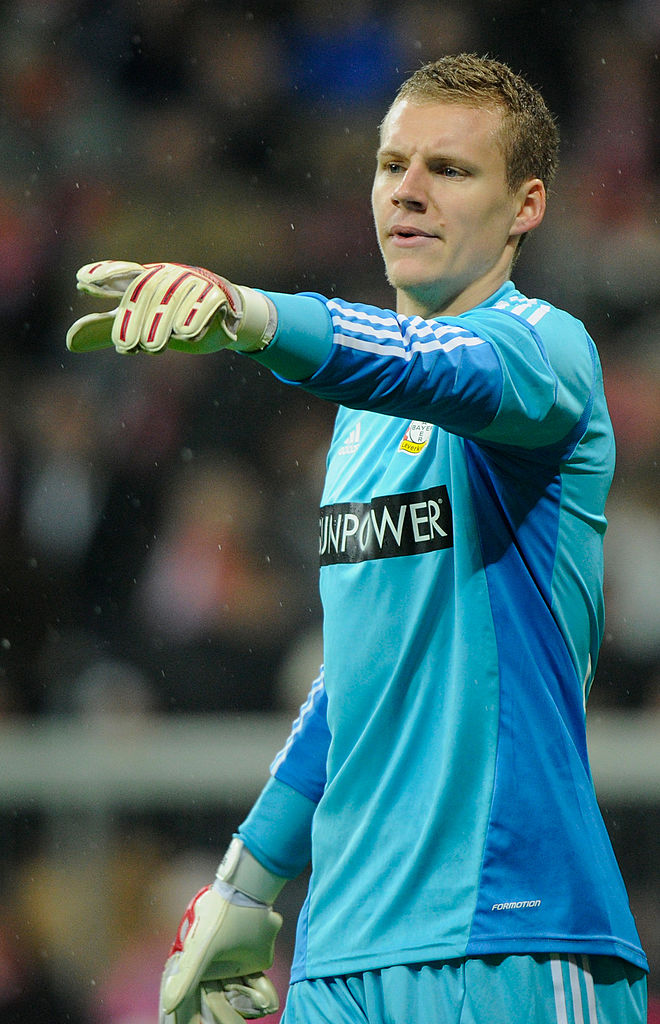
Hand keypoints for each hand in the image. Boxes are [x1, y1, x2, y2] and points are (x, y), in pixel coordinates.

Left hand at [66, 260, 276, 354]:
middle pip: (146, 294)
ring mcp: (193, 283)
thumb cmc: (172, 316)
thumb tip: (70, 342)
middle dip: (135, 320)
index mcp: (145, 278)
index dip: (104, 275)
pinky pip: (205, 305)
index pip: (122, 274)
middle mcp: (167, 276)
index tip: (82, 282)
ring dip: (162, 326)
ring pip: (173, 302)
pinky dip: (195, 319)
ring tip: (153, 347)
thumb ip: (106, 328)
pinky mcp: (217, 295)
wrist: (223, 314)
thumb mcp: (138, 322)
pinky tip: (185, 334)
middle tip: (126, 346)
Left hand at [160, 841, 285, 1023]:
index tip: (197, 949)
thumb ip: (187, 976)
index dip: (206, 963)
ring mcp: (268, 924)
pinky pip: (241, 918)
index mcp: (260, 963)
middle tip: (201, 932)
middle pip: (231, 954)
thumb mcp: (203, 947)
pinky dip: (230, 916)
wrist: (246, 873)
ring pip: (235, 936)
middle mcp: (267, 946)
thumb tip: (169, 1003)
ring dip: (219, 932)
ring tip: (206, 920)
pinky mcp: (263, 906)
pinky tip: (215, 909)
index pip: (225, 972)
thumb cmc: (228, 912)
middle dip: (213, 948)